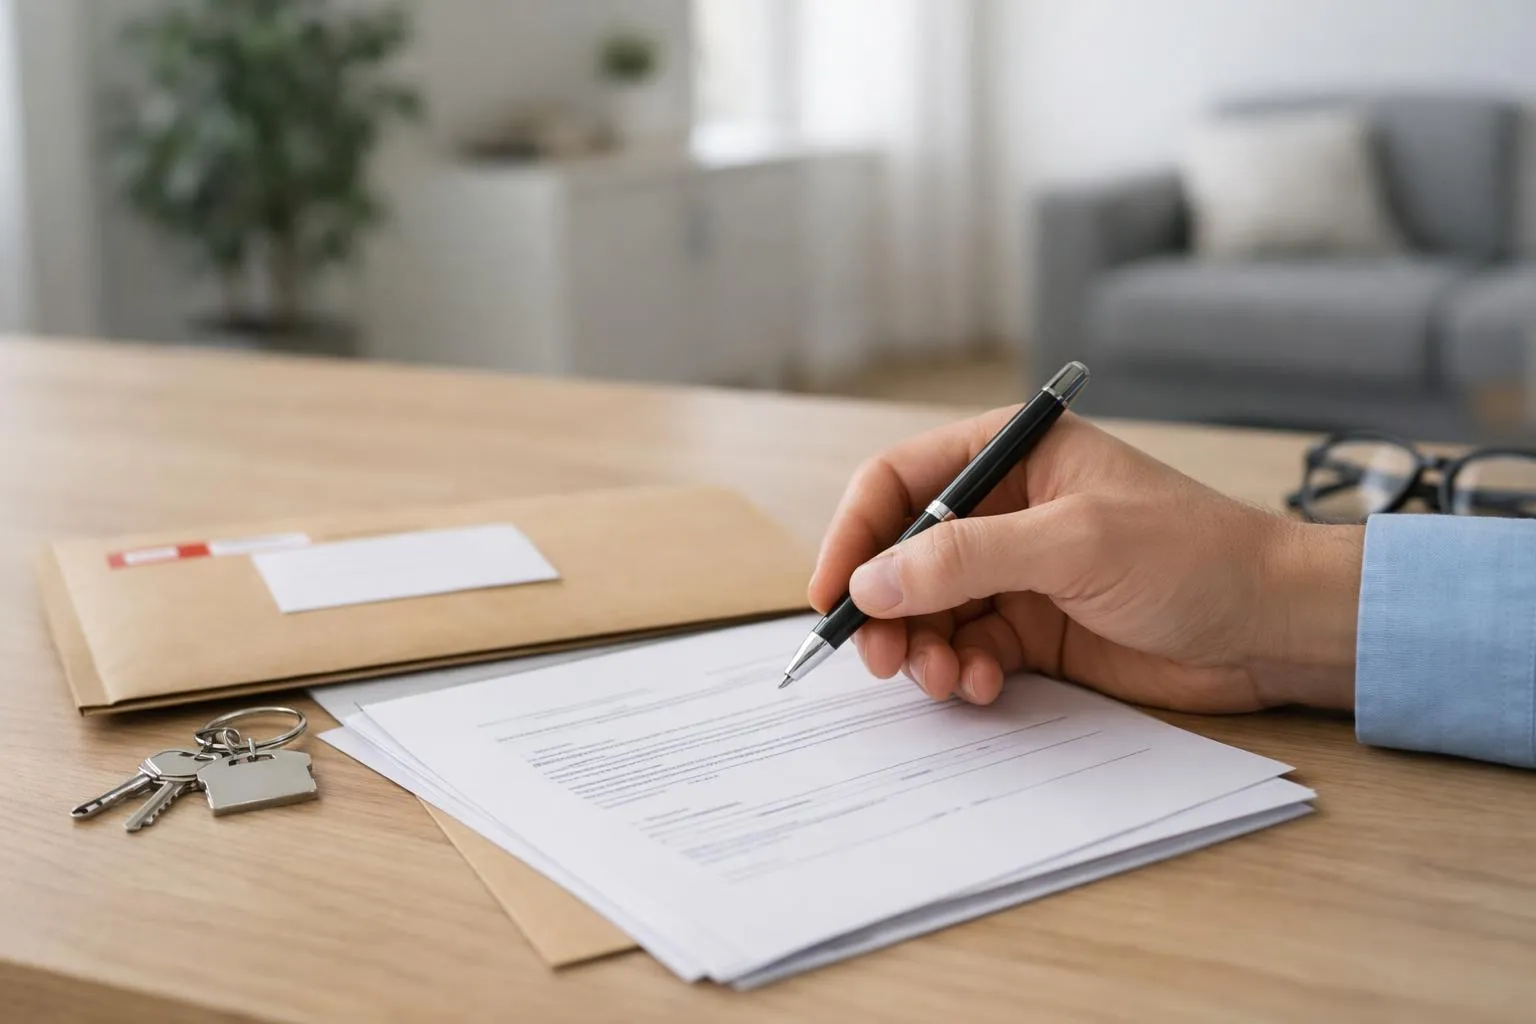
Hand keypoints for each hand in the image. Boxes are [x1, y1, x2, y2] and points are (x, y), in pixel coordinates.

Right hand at [809, 410, 1362, 713]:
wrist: (1274, 629)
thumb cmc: (1195, 556)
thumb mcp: (1075, 544)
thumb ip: (967, 557)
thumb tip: (873, 581)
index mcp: (1012, 456)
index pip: (899, 482)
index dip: (854, 535)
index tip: (831, 595)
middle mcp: (1004, 510)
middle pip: (903, 554)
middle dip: (885, 607)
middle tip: (883, 659)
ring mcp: (1017, 572)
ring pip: (929, 610)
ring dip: (922, 648)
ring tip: (942, 680)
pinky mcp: (1034, 628)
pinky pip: (967, 649)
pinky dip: (961, 672)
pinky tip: (984, 686)